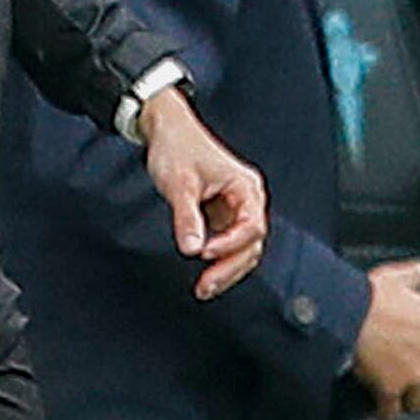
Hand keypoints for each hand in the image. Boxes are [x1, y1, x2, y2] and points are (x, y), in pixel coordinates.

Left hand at [137, 88, 269, 295]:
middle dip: (230, 267)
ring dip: (227, 270)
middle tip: (205, 286)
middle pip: (252, 243)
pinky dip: (219, 261)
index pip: (251, 225)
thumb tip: (190, 249)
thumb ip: (187, 217)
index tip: (203, 253)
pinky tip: (206, 275)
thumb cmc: (178, 148)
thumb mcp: (180, 184)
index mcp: (246, 187)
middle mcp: (247, 199)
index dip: (230, 244)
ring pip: (243, 248)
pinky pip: (229, 244)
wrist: (167, 130)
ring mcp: (236, 208)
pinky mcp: (223, 215)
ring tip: (204, 289)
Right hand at [351, 259, 419, 418]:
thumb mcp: (398, 278)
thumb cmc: (370, 297)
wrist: (345, 316)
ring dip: (413, 401)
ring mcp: (413, 376)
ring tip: (404, 395)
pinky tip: (382, 405)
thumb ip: (415, 277)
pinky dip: (387, 411)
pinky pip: (393, 412)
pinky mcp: (389, 389)